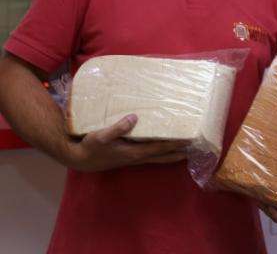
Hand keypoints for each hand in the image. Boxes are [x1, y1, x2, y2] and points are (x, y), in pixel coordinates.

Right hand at [66, 114, 190, 171]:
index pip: (159, 147)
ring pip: (157, 158)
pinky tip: (161, 148)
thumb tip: (134, 118)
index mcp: (133, 153)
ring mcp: (133, 159)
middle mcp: (136, 157)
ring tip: (185, 150)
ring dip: (171, 154)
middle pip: (163, 156)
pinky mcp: (128, 157)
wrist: (79, 160)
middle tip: (194, 148)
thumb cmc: (90, 147)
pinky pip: (149, 156)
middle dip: (179, 152)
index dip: (175, 144)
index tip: (189, 139)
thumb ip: (117, 128)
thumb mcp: (101, 136)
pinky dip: (159, 153)